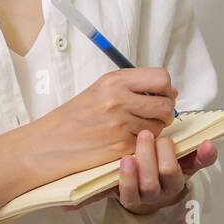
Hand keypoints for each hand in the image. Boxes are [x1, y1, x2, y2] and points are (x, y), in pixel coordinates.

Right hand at [20, 68, 176, 184]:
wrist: (51, 143)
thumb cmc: (76, 117)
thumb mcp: (101, 91)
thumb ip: (135, 88)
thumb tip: (173, 91)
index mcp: (114, 80)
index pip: (161, 78)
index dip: (166, 89)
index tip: (160, 97)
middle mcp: (118, 99)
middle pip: (165, 104)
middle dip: (165, 112)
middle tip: (154, 117)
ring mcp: (120, 123)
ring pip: (159, 126)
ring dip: (154, 130)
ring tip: (136, 129)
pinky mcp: (121, 146)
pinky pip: (146, 144)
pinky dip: (141, 145)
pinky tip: (126, 141)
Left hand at [118, 132, 218, 215]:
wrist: (137, 188)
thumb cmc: (159, 169)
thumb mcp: (180, 161)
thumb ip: (197, 153)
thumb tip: (209, 144)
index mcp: (178, 180)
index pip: (189, 165)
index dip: (181, 153)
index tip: (169, 139)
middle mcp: (164, 191)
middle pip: (168, 172)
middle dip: (160, 150)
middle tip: (147, 134)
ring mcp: (146, 197)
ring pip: (149, 184)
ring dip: (143, 161)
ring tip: (138, 142)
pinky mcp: (128, 199)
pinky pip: (129, 194)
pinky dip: (128, 177)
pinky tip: (126, 161)